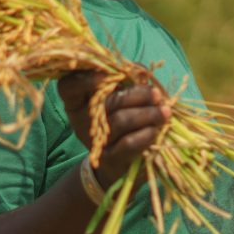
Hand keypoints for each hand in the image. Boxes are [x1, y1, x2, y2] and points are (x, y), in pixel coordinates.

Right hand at [57, 71, 170, 187]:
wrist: (117, 162)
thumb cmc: (117, 119)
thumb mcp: (116, 97)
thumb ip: (125, 80)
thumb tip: (141, 71)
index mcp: (77, 101)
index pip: (68, 86)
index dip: (84, 79)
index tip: (106, 75)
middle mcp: (81, 121)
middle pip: (107, 101)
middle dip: (137, 94)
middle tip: (156, 94)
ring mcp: (96, 141)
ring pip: (121, 121)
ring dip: (147, 114)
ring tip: (164, 111)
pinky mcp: (111, 159)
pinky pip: (129, 143)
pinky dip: (146, 134)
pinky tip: (156, 130)